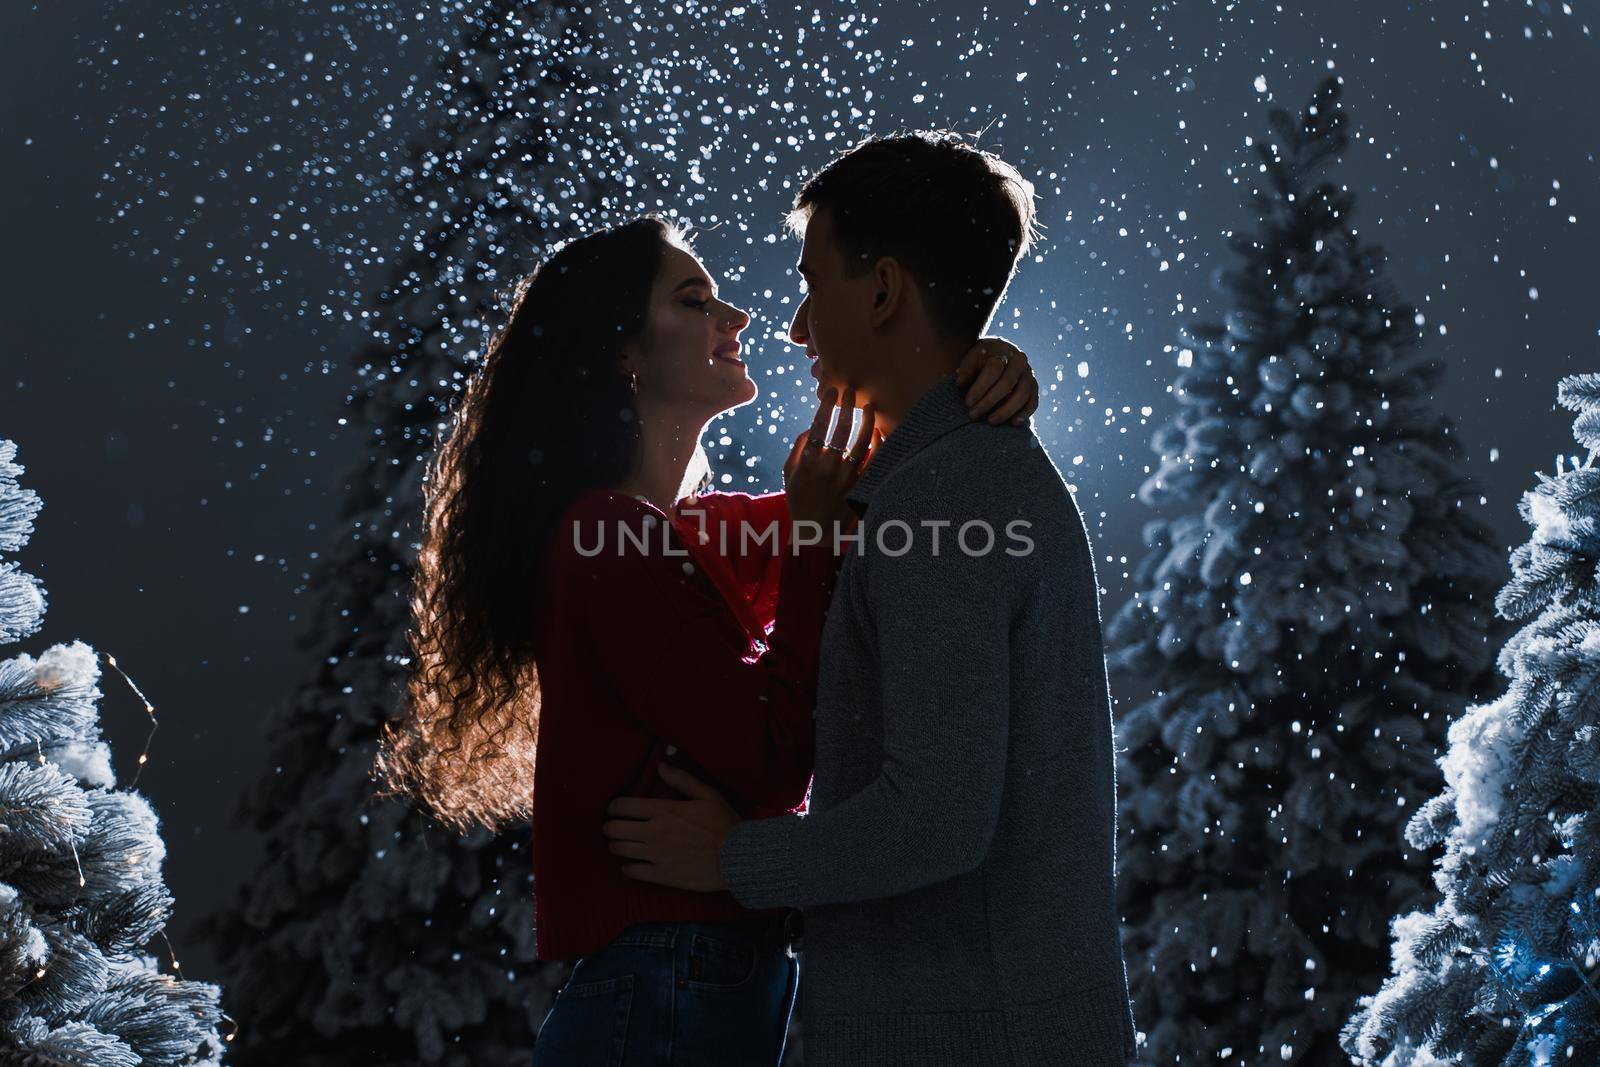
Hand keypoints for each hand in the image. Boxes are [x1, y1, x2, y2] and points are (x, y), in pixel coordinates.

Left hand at [602, 764, 740, 892]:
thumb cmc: (724, 825)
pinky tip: (632, 864)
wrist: (738, 858)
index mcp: (664, 810)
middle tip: (613, 827)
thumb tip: (662, 766)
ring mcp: (656, 854)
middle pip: (614, 829)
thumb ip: (683, 780)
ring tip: (620, 844)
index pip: (623, 806)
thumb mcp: (708, 795)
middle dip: (610, 827)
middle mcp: (655, 832)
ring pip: (619, 849)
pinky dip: (627, 867)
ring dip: (615, 845)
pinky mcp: (661, 875)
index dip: (613, 807)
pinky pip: (632, 871)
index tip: (613, 810)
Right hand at [781, 386, 878, 542]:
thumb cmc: (799, 502)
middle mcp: (829, 468)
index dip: (826, 406)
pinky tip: (877, 432)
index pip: (818, 426)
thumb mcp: (788, 476)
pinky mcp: (860, 487)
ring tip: (869, 405)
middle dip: (847, 406)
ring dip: (866, 421)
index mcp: (808, 463)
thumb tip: (809, 428)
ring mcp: (847, 478)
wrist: (815, 533)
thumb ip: (797, 450)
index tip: (832, 391)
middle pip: (841, 429)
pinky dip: (877, 445)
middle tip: (851, 390)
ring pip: (861, 443)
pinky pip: (873, 462)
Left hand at [955, 337, 1038, 425]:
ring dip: (1006, 410)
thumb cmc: (981, 359)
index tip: (967, 403)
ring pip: (1022, 394)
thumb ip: (966, 370)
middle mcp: (1019, 361)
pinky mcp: (1033, 386)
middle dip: (989, 401)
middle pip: (1007, 383)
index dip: (980, 387)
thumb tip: (960, 383)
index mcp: (1002, 351)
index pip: (993, 370)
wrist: (999, 354)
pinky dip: (1025, 413)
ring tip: (990, 421)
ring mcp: (1028, 374)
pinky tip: (1013, 423)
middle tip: (973, 415)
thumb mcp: (971, 359)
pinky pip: (1033, 401)